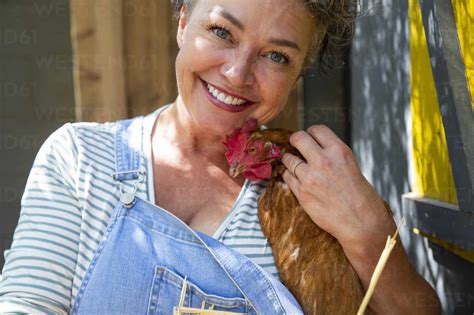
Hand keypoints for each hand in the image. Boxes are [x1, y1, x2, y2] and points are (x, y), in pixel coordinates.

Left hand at [281, 125, 395, 248]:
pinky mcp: (301, 192)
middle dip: (295, 140)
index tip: (309, 138)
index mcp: (339, 151)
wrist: (361, 223)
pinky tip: (296, 178)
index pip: (317, 129)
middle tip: (295, 145)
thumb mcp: (350, 166)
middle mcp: (323, 161)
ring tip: (295, 164)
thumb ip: (332, 156)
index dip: (311, 133)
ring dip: (290, 160)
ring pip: (288, 158)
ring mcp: (309, 177)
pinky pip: (287, 176)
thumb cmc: (360, 197)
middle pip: (298, 138)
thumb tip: (314, 149)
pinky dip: (289, 175)